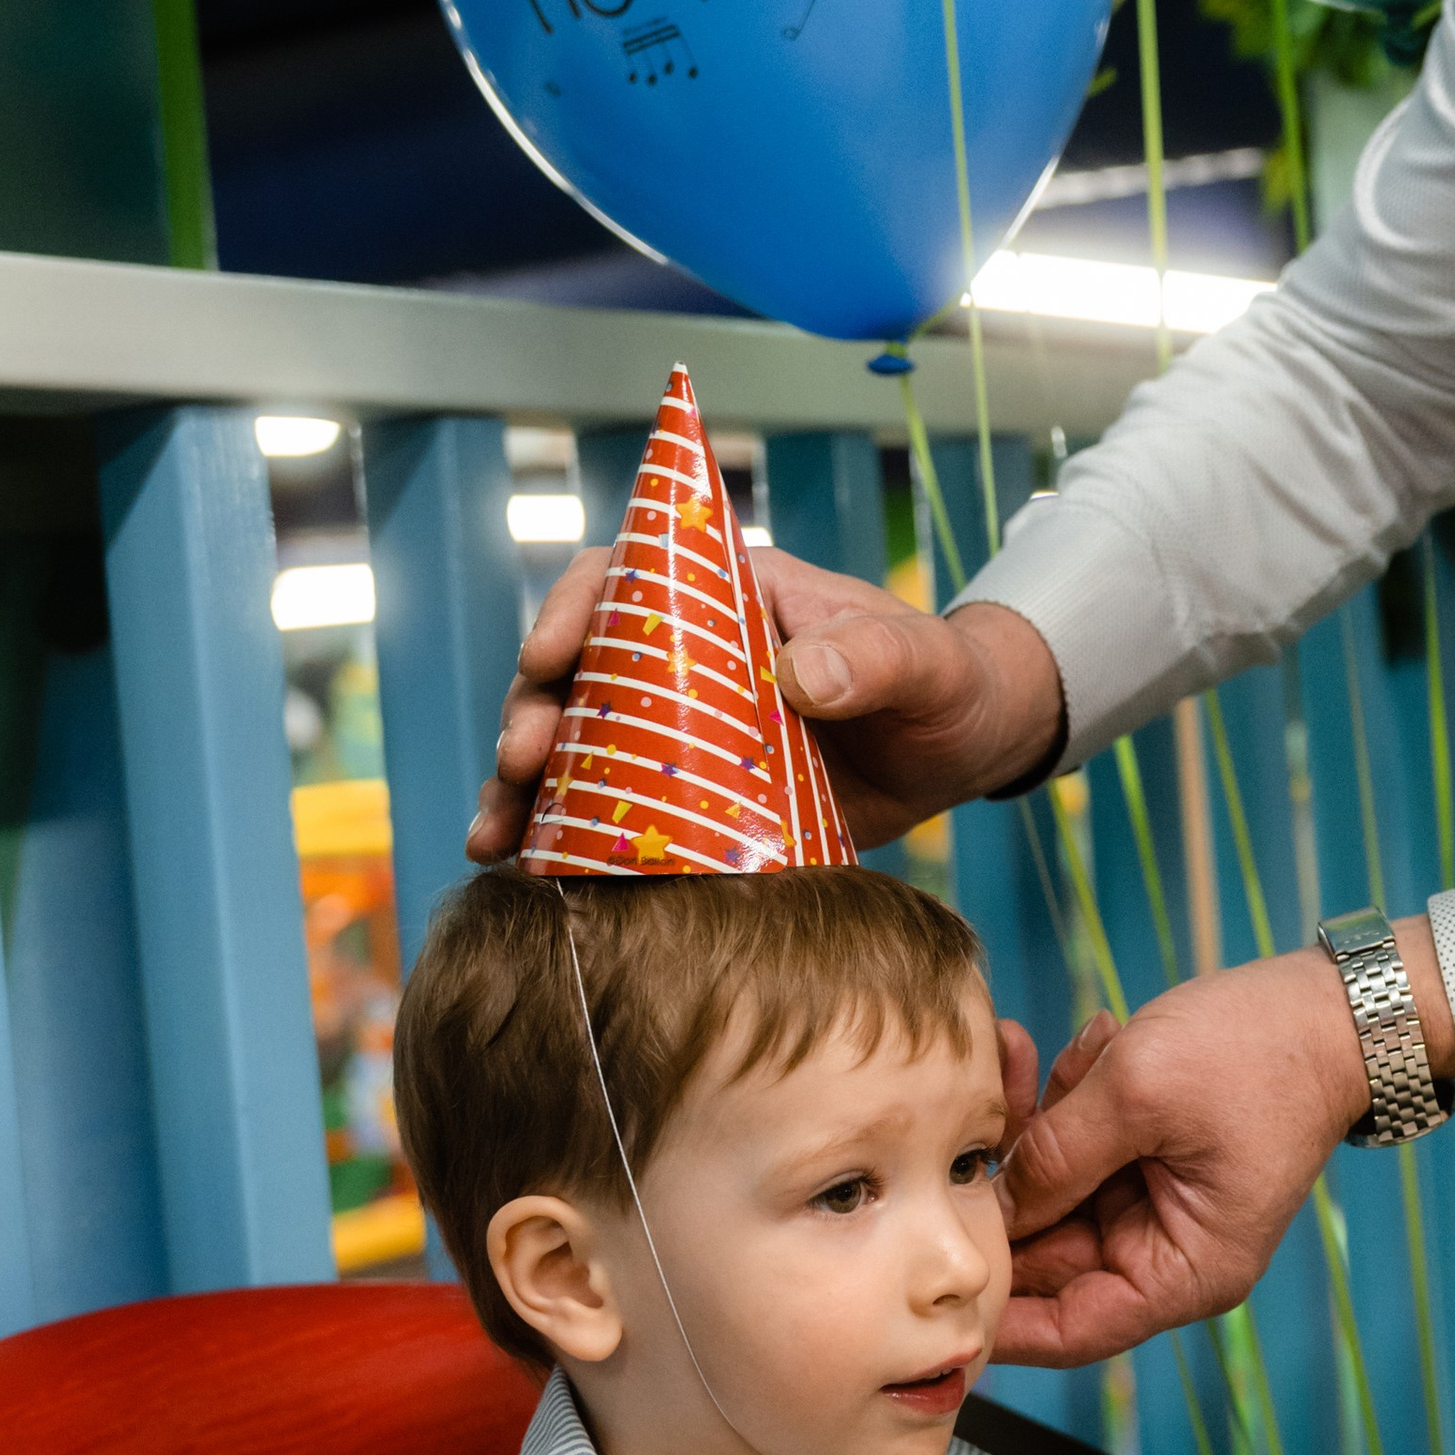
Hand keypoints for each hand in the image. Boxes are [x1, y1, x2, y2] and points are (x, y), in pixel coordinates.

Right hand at [468, 548, 1065, 858]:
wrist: (961, 747)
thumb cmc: (940, 678)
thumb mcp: (919, 660)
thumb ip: (873, 658)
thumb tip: (803, 675)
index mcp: (726, 599)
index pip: (625, 579)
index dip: (573, 611)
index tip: (547, 658)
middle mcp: (683, 659)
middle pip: (577, 671)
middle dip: (531, 713)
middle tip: (519, 764)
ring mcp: (676, 730)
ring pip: (574, 746)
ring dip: (522, 788)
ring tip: (493, 839)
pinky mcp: (686, 798)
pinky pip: (608, 813)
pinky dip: (558, 841)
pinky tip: (518, 875)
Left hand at [995, 921, 1454, 1363]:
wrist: (1328, 1004)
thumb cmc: (1260, 1053)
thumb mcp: (1139, 1094)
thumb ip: (1054, 1156)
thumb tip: (986, 1203)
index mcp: (1185, 1271)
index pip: (1070, 1328)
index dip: (997, 1317)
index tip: (931, 1289)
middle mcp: (1169, 1254)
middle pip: (1049, 1253)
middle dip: (1007, 1185)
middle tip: (962, 1124)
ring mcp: (1156, 1206)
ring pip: (1055, 1191)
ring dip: (1037, 1123)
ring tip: (1029, 1056)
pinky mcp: (1147, 1161)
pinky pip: (1080, 1150)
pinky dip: (1066, 1102)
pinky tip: (1088, 1044)